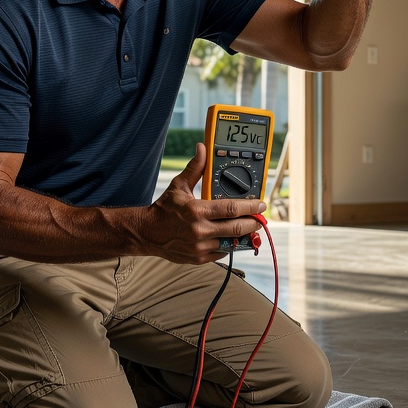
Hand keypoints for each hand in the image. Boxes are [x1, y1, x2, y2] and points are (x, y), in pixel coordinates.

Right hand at [143, 143, 265, 263]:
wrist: (146, 233)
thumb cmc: (164, 209)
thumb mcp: (179, 186)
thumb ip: (195, 168)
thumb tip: (202, 148)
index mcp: (196, 211)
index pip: (231, 209)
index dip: (250, 207)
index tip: (261, 204)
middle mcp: (199, 230)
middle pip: (236, 228)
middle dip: (253, 223)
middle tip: (261, 218)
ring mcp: (200, 246)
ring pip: (231, 242)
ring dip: (243, 235)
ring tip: (250, 227)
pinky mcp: (198, 258)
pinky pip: (221, 252)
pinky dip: (229, 245)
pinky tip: (232, 237)